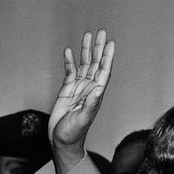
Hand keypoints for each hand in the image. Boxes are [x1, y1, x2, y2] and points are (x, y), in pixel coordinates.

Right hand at [50, 29, 115, 173]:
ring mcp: (78, 89)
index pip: (104, 71)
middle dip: (98, 48)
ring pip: (84, 65)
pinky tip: (69, 52)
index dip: (108, 57)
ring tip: (88, 36)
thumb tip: (98, 89)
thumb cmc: (74, 134)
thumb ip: (90, 104)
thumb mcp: (83, 119)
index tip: (111, 43)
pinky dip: (70, 61)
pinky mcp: (67, 90)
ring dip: (86, 51)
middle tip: (101, 32)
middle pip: (95, 64)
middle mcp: (89, 89)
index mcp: (96, 94)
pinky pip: (70, 72)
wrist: (62, 141)